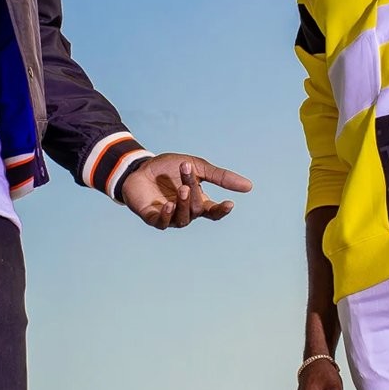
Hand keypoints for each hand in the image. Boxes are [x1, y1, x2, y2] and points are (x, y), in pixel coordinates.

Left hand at [119, 153, 252, 228]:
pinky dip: (167, 216)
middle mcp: (185, 212)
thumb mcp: (197, 167)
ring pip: (182, 218)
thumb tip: (249, 186)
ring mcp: (169, 217)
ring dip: (184, 203)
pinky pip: (163, 223)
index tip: (229, 204)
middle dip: (194, 191)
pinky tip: (168, 205)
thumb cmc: (168, 168)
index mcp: (198, 202)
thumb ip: (220, 176)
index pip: (213, 213)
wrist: (139, 166)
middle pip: (197, 209)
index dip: (221, 211)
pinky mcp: (153, 218)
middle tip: (186, 169)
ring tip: (182, 189)